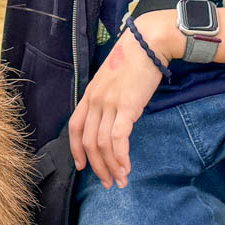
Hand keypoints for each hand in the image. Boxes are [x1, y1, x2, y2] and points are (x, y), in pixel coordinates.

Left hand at [68, 11, 178, 189]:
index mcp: (90, 94)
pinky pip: (119, 138)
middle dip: (97, 167)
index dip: (76, 150)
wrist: (149, 41)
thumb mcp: (114, 79)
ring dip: (111, 167)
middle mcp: (95, 100)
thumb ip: (109, 97)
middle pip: (89, 142)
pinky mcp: (127, 105)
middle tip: (107, 183)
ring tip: (120, 181)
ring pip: (103, 144)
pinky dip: (121, 157)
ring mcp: (109, 103)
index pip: (75, 127)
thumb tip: (115, 117)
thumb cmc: (136, 59)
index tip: (83, 167)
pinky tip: (126, 168)